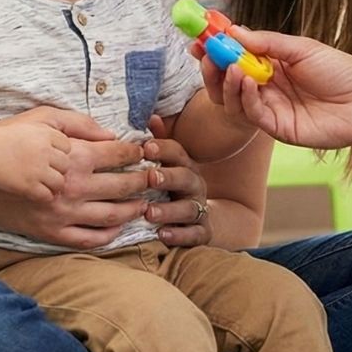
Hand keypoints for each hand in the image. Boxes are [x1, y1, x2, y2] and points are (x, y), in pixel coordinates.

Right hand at [0, 106, 151, 248]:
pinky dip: (109, 236)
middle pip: (123, 186)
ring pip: (112, 216)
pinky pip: (89, 239)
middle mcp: (74, 187)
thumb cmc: (10, 138)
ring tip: (143, 204)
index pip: (119, 156)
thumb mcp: (45, 118)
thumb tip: (111, 135)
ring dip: (133, 210)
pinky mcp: (51, 232)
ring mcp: (63, 213)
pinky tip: (118, 227)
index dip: (137, 154)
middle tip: (154, 178)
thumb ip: (81, 124)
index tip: (145, 153)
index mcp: (75, 157)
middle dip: (143, 181)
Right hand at [0, 115, 72, 200]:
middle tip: (37, 166)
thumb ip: (76, 123)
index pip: (69, 148)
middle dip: (56, 169)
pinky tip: (28, 188)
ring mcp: (37, 170)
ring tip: (32, 176)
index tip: (42, 151)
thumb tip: (107, 135)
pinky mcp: (28, 187)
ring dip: (49, 183)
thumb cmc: (8, 135)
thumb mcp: (41, 118)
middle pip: (67, 167)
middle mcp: (45, 151)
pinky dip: (40, 194)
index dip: (57, 152)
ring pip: (60, 183)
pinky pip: (48, 195)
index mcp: (48, 133)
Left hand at [138, 115, 212, 247]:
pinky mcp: (201, 232)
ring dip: (168, 210)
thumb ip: (160, 143)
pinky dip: (179, 235)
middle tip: (150, 177)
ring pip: (188, 208)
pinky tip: (162, 235)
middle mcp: (195, 186)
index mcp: (185, 167)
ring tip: (149, 212)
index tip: (146, 147)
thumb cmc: (176, 188)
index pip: (178, 153)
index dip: (164, 149)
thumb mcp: (170, 165)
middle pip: (185, 178)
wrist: (205, 219)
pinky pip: (194, 235)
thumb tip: (151, 116)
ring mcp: (199, 209)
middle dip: (168, 177)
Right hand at [191, 26, 351, 150]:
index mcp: (272, 65)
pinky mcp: (277, 128)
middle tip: (204, 53)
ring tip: (229, 66)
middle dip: (213, 67)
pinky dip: (245, 97)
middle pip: (228, 80)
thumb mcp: (302, 48)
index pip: (235, 56)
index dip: (217, 48)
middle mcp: (267, 87)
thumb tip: (233, 31)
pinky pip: (252, 114)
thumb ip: (267, 42)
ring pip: (235, 99)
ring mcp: (271, 108)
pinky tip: (247, 81)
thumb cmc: (341, 71)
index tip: (200, 37)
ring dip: (227, 82)